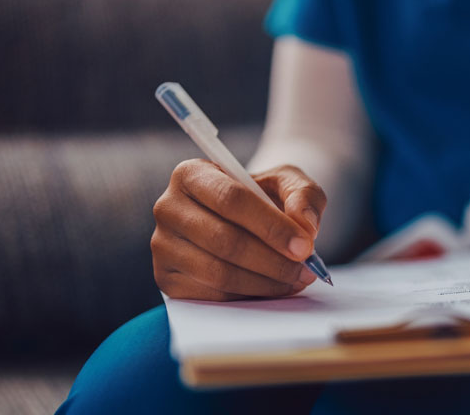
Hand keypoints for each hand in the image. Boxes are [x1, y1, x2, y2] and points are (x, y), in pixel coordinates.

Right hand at [151, 160, 325, 300]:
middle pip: (224, 240)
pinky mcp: (167, 279)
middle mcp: (168, 207)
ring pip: (218, 272)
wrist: (246, 219)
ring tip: (297, 280)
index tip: (305, 246)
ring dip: (265, 282)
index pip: (230, 199)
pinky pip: (212, 295)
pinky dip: (249, 295)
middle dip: (273, 260)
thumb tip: (305, 225)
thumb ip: (304, 195)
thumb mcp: (290, 183)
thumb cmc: (266, 196)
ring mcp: (162, 246)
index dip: (271, 226)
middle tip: (306, 270)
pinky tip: (274, 287)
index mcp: (191, 174)